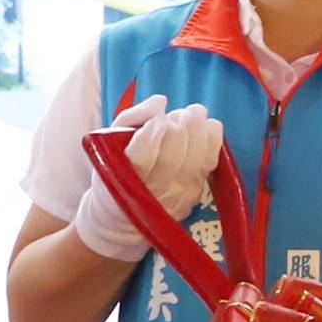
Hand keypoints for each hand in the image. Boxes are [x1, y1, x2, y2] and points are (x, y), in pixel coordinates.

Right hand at [73, 96, 228, 261]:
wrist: (123, 219)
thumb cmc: (113, 173)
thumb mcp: (108, 145)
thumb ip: (131, 119)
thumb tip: (160, 102)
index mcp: (125, 178)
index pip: (142, 156)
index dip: (153, 132)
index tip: (157, 119)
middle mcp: (155, 189)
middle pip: (175, 152)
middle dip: (179, 125)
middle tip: (177, 115)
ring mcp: (179, 193)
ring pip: (197, 156)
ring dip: (198, 128)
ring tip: (192, 114)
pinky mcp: (197, 191)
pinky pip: (211, 161)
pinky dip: (213, 138)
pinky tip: (207, 126)